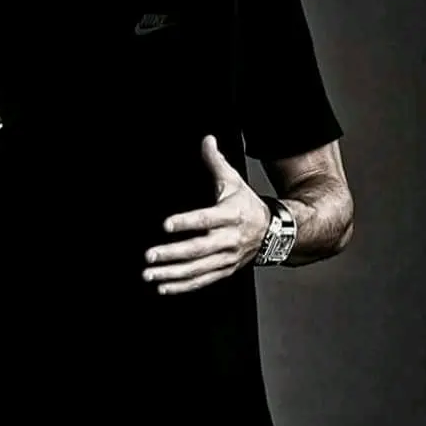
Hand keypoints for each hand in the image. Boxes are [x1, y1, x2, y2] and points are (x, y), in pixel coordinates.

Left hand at [142, 135, 270, 294]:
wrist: (275, 232)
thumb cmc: (247, 204)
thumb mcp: (233, 181)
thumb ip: (215, 162)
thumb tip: (207, 140)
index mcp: (230, 215)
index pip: (206, 219)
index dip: (187, 222)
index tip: (166, 224)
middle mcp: (229, 239)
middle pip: (198, 249)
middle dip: (172, 254)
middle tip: (149, 255)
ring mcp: (227, 258)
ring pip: (198, 269)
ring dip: (172, 274)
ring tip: (150, 274)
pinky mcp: (225, 270)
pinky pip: (202, 281)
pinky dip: (183, 286)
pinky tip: (163, 286)